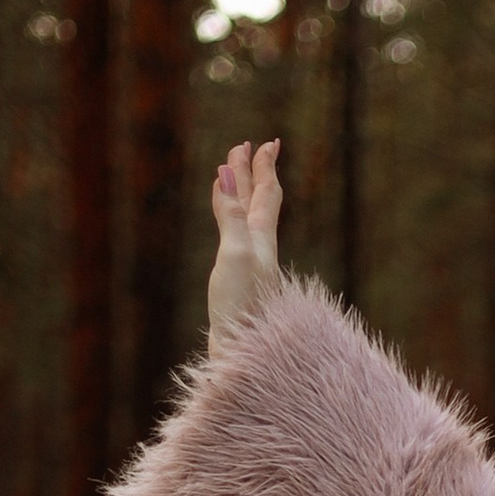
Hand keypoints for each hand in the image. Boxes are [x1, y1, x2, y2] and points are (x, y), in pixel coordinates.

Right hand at [207, 137, 283, 346]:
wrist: (244, 352)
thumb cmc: (243, 306)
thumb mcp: (236, 253)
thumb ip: (231, 215)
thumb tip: (227, 172)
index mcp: (262, 239)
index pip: (266, 194)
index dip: (264, 168)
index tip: (267, 143)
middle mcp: (259, 249)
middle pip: (256, 202)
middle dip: (250, 174)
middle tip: (246, 148)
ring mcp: (249, 265)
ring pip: (245, 218)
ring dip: (239, 193)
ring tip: (234, 176)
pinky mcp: (237, 282)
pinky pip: (234, 237)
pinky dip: (229, 220)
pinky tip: (229, 226)